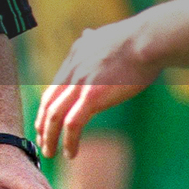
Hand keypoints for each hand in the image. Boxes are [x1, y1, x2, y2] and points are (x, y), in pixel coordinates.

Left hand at [35, 21, 159, 159]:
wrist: (147, 40)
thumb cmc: (137, 39)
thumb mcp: (106, 34)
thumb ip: (93, 39)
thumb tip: (88, 34)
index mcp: (76, 55)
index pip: (54, 85)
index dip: (48, 105)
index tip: (45, 120)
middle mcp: (73, 69)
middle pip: (49, 101)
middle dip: (42, 124)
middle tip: (41, 140)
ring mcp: (80, 82)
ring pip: (54, 115)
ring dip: (50, 137)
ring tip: (49, 153)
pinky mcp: (92, 96)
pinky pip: (73, 123)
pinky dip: (69, 141)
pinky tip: (71, 153)